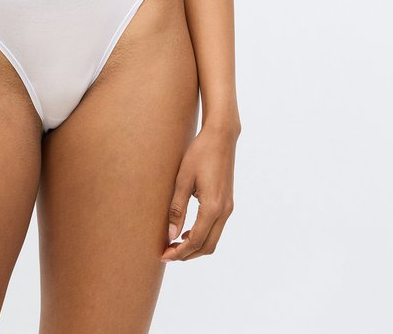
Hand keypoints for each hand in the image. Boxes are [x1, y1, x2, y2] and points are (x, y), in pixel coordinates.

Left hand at [161, 120, 238, 261]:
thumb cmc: (200, 153)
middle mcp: (225, 211)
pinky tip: (187, 231)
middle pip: (207, 246)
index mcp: (213, 206)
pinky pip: (216, 228)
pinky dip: (202, 236)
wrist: (221, 137)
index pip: (196, 241)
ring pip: (213, 239)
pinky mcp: (228, 202)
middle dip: (187, 254)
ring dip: (195, 246)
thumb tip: (171, 235)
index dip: (179, 252)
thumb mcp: (183, 179)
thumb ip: (177, 208)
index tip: (163, 255)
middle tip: (167, 253)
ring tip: (174, 244)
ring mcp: (229, 207)